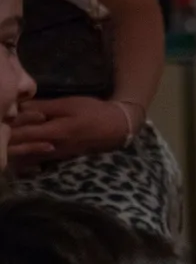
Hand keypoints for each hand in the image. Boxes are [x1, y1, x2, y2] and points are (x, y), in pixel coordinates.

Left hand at [8, 97, 131, 165]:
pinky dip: (25, 157)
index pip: (22, 133)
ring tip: (4, 148)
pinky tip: (17, 155)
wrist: (116, 126)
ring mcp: (57, 154)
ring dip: (14, 152)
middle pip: (22, 148)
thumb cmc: (92, 111)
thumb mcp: (68, 104)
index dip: (7, 131)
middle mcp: (53, 147)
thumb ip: (42, 107)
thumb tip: (18, 106)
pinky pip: (38, 159)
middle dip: (7, 144)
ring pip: (28, 156)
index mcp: (54, 132)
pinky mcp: (61, 156)